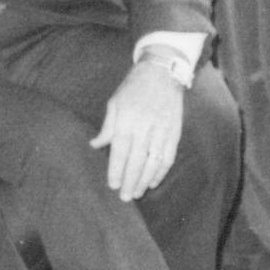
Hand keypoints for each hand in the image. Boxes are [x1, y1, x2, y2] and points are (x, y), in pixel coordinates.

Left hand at [89, 62, 185, 201]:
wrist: (162, 72)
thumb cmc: (133, 88)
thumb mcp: (114, 102)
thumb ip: (107, 126)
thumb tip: (95, 145)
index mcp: (127, 119)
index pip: (120, 151)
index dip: (116, 170)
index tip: (112, 185)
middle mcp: (144, 126)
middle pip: (137, 160)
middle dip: (129, 181)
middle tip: (124, 197)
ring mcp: (161, 130)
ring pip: (153, 162)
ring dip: (144, 180)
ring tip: (137, 193)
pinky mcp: (174, 131)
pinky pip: (168, 156)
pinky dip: (161, 171)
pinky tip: (153, 181)